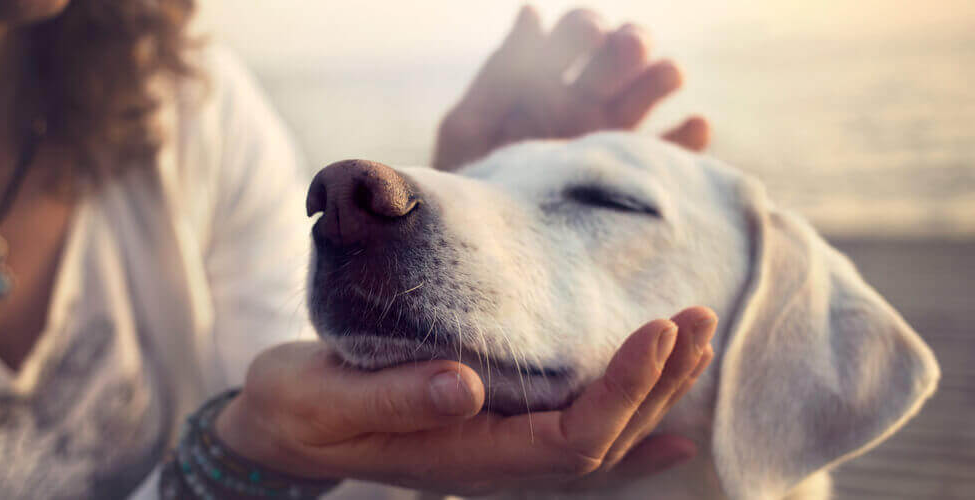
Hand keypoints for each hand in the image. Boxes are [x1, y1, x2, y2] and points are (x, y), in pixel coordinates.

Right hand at [214, 307, 717, 494]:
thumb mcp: (329, 400)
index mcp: (465, 457)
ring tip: (696, 340)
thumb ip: (395, 398)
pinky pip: (576, 438)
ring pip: (599, 436)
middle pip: (603, 438)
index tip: (658, 328)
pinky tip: (673, 429)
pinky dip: (631, 431)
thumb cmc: (301, 410)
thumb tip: (465, 385)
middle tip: (697, 316)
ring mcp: (499, 451)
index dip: (623, 390)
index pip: (571, 438)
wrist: (282, 426)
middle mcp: (495, 462)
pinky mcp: (493, 429)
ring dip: (653, 392)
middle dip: (658, 381)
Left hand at [433, 7, 709, 170]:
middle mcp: (584, 104)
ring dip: (661, 77)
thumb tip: (532, 12)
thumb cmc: (468, 186)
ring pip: (648, 95)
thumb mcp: (470, 128)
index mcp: (544, 82)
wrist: (483, 251)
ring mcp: (611, 139)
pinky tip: (696, 125)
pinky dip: (688, 139)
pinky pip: (671, 156)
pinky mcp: (632, 178)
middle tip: (630, 47)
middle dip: (629, 44)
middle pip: (619, 57)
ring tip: (668, 74)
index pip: (576, 36)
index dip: (585, 29)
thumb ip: (500, 75)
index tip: (590, 34)